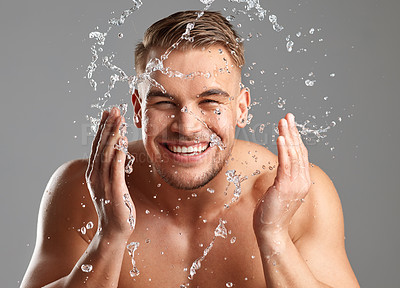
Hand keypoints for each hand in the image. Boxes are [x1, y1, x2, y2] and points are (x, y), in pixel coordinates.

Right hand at [85, 107, 135, 239]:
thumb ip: (112, 169)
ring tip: (118, 119)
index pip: (97, 146)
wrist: (114, 231)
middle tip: (114, 109)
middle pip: (100, 145)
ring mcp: (102, 183)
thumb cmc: (115, 207)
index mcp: (93, 173)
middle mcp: (95, 175)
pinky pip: (114, 168)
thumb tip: (118, 151)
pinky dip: (117, 153)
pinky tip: (122, 141)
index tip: (108, 112)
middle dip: (107, 126)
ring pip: (106, 153)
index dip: (102, 128)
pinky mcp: (113, 190)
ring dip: (112, 135)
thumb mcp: (111, 184)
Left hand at [253, 113, 310, 238]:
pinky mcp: (285, 186)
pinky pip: (285, 163)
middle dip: (293, 131)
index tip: (290, 124)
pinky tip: (280, 137)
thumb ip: (283, 178)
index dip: (295, 138)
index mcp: (302, 181)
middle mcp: (302, 181)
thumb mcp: (279, 191)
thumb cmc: (271, 211)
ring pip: (293, 154)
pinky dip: (283, 148)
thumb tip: (280, 168)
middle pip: (298, 151)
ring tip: (283, 121)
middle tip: (288, 115)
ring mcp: (295, 184)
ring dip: (288, 135)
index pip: (300, 155)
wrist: (271, 230)